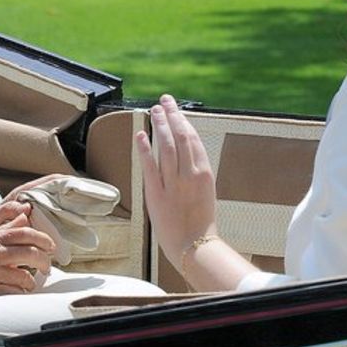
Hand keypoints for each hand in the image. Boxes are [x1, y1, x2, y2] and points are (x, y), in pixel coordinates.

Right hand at [0, 217, 54, 301]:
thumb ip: (4, 228)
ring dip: (32, 281)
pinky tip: (18, 290)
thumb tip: (25, 217)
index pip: (25, 233)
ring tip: (30, 282)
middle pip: (31, 253)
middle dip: (44, 261)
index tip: (50, 246)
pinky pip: (14, 291)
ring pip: (25, 276)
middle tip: (46, 266)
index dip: (43, 239)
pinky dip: (20, 292)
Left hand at [135, 94, 217, 271]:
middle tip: (164, 101)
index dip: (183, 120)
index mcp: (204, 172)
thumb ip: (195, 169)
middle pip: (179, 137)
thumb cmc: (200, 220)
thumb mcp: (205, 189)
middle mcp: (190, 174)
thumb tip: (187, 149)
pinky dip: (144, 148)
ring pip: (165, 147)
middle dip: (171, 116)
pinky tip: (141, 135)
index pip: (192, 138)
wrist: (194, 245)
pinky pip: (149, 166)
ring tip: (153, 111)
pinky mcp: (156, 194)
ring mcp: (173, 183)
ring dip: (159, 126)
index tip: (175, 108)